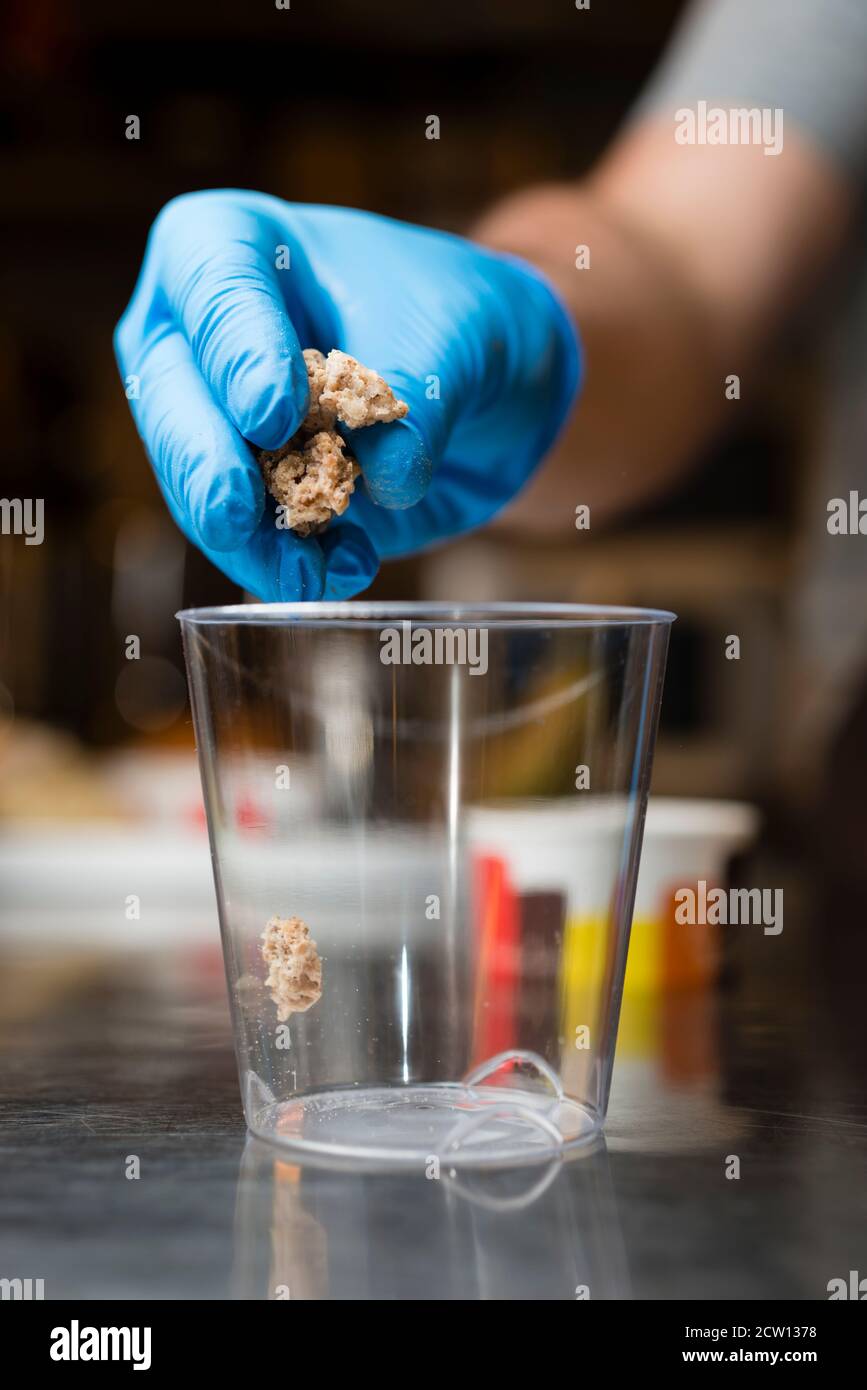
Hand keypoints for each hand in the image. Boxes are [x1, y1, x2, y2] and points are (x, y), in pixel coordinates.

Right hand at [114, 190, 580, 599]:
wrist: (479, 385)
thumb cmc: (454, 321)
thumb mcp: (458, 339)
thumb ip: (420, 400)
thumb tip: (385, 476)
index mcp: (228, 244)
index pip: (212, 289)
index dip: (236, 355)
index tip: (273, 415)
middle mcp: (192, 332)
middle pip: (172, 400)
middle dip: (203, 468)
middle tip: (236, 514)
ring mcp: (206, 418)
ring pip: (197, 486)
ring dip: (251, 541)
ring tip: (312, 575)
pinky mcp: (241, 492)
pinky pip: (241, 539)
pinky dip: (287, 564)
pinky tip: (349, 565)